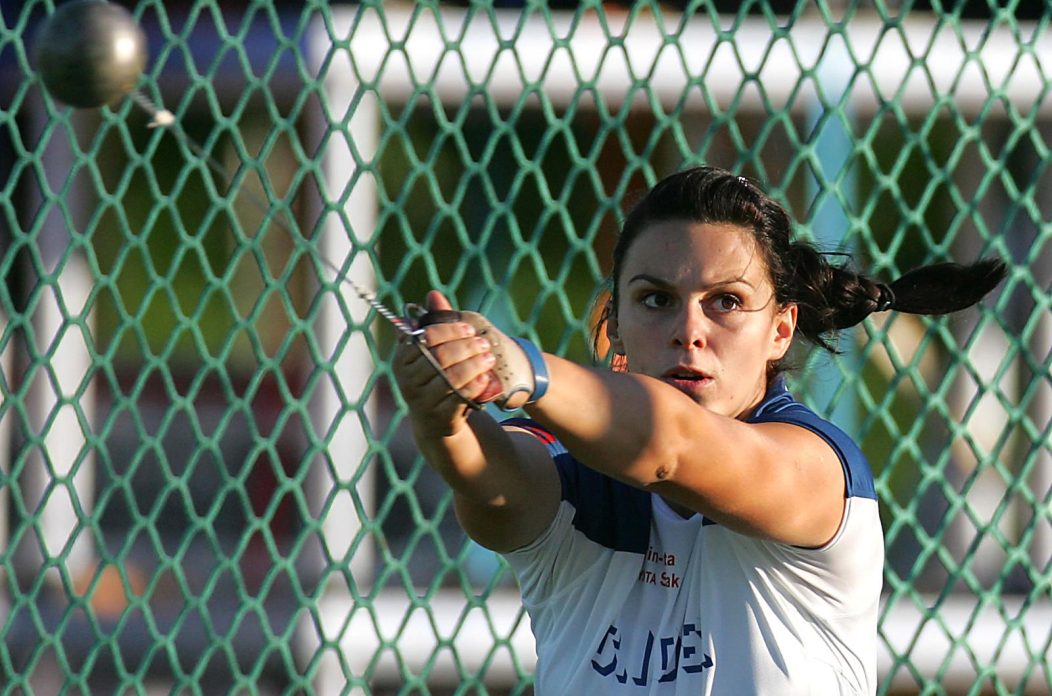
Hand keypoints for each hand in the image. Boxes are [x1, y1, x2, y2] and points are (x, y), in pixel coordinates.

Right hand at [392, 291, 498, 438]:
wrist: (434, 419)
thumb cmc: (434, 376)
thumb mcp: (432, 351)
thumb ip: (434, 324)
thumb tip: (433, 295)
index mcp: (402, 360)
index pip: (425, 338)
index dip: (449, 331)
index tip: (469, 329)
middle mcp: (407, 381)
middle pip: (440, 357)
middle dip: (466, 347)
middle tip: (483, 343)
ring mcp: (422, 400)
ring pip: (451, 377)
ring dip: (474, 364)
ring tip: (488, 357)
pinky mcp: (439, 416)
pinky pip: (460, 397)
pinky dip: (474, 385)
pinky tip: (485, 377)